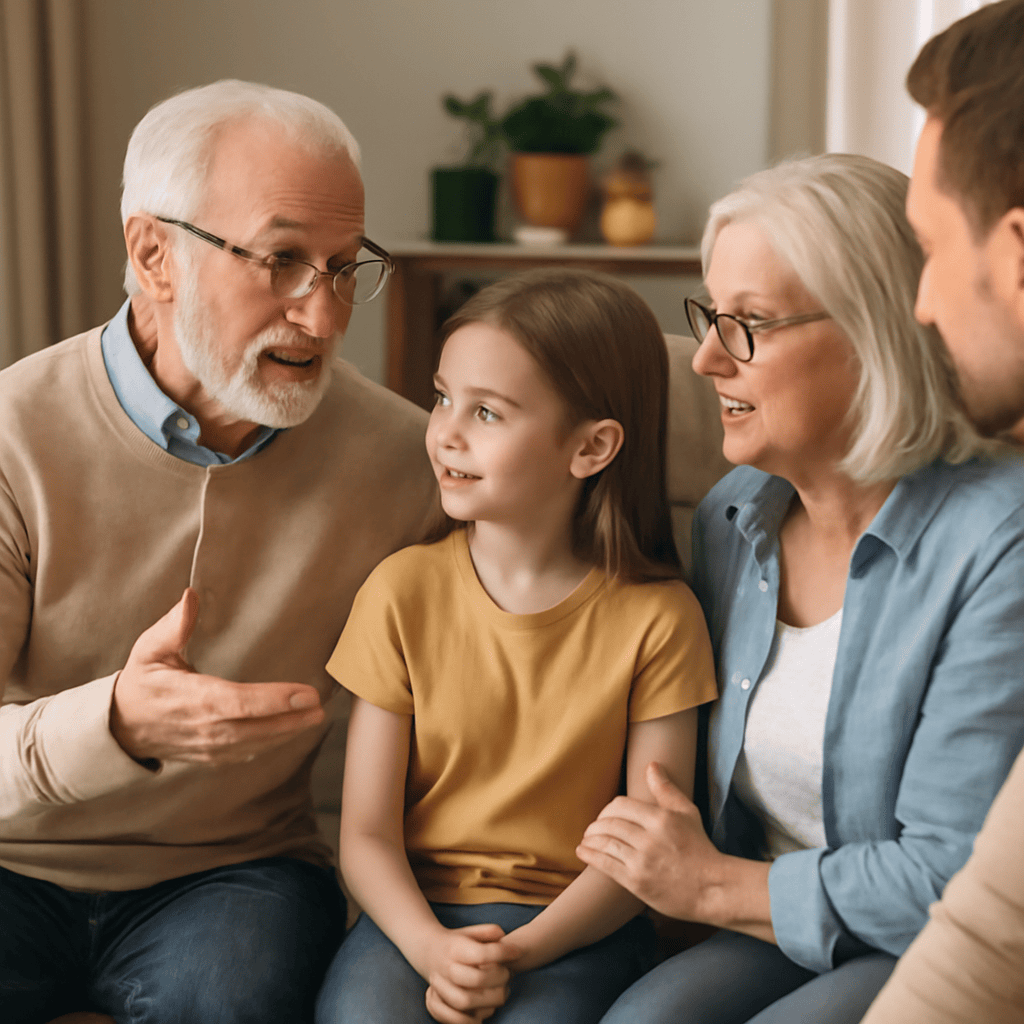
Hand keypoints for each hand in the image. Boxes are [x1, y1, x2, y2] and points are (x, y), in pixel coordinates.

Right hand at [110, 588, 323, 764]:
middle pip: (254, 727)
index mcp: (192, 697)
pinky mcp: (212, 756)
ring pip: (254, 744)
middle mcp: (204, 726)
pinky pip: (246, 753)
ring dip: (287, 733)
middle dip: (290, 719)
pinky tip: (292, 732)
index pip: (239, 701)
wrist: (120, 726)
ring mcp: (208, 746)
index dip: (273, 699)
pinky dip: (272, 744)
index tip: (304, 693)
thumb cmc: (141, 681)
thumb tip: (190, 596)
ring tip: (315, 718)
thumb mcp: (149, 649)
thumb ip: (172, 626)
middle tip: (320, 707)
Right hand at [423, 923, 518, 1023]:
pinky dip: (473, 1020)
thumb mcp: (471, 931)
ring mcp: (440, 988)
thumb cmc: (457, 943)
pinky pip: (455, 1019)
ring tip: (501, 993)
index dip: (503, 953)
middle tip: (508, 974)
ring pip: (465, 1001)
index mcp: (455, 947)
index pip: (481, 953)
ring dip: (489, 1001)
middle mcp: (446, 968)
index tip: (517, 952)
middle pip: (475, 979)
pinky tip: (487, 1010)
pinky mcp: (436, 1004)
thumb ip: (489, 932)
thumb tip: (503, 938)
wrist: (428, 951)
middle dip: (499, 978)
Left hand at [576, 761, 720, 920]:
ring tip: (586, 838)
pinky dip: (590, 855)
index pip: (620, 805)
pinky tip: (582, 851)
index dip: (608, 809)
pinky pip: (605, 864)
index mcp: (660, 818)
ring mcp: (641, 861)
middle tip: (593, 828)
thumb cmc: (700, 848)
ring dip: (590, 838)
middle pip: (609, 823)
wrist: (711, 888)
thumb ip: (666, 789)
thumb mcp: (687, 812)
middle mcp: (649, 838)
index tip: (606, 815)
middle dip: (597, 824)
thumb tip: (651, 765)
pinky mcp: (636, 882)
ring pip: (604, 842)